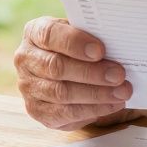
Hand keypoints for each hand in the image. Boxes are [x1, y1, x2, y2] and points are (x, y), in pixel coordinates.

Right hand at [14, 17, 135, 130]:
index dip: (74, 43)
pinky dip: (92, 110)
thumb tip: (118, 46)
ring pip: (61, 93)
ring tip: (121, 92)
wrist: (61, 69)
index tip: (100, 50)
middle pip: (56, 67)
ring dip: (95, 94)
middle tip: (118, 75)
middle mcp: (25, 59)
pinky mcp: (36, 110)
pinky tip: (111, 104)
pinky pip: (64, 114)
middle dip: (91, 72)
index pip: (49, 35)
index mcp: (34, 33)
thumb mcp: (80, 34)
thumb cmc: (76, 47)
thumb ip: (92, 36)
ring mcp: (28, 87)